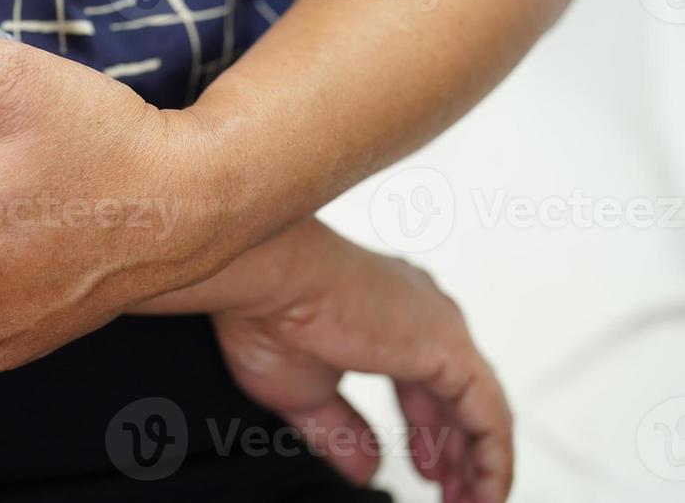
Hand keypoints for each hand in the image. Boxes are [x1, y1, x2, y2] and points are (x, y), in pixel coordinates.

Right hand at [178, 224, 512, 502]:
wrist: (269, 278)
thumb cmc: (268, 311)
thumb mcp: (303, 391)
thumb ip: (342, 430)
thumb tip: (368, 467)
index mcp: (383, 314)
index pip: (422, 380)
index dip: (425, 429)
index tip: (423, 466)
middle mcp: (418, 314)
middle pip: (455, 394)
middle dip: (454, 449)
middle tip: (451, 492)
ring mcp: (438, 328)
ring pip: (479, 406)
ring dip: (477, 461)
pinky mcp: (449, 348)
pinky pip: (490, 416)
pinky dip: (492, 459)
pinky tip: (486, 493)